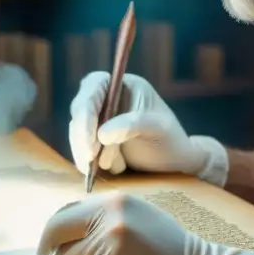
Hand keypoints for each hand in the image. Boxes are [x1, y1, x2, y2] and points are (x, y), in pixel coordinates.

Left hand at [36, 192, 253, 254]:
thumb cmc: (164, 245)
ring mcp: (109, 253)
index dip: (47, 236)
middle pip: (58, 246)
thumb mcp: (134, 213)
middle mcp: (108, 224)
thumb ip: (97, 214)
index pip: (60, 217)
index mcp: (112, 202)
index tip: (43, 250)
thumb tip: (57, 227)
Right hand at [68, 72, 230, 185]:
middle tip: (91, 161)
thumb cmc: (171, 141)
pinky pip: (81, 147)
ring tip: (118, 167)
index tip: (91, 141)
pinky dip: (90, 162)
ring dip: (89, 153)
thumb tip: (102, 133)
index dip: (86, 110)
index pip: (94, 86)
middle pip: (80, 110)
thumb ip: (132, 125)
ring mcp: (99, 119)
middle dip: (83, 137)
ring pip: (77, 132)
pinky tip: (112, 170)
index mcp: (123, 85)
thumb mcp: (158, 129)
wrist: (175, 164)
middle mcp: (107, 98)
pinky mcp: (94, 140)